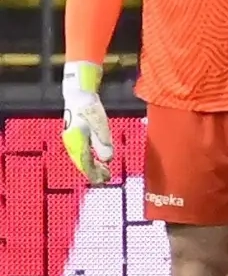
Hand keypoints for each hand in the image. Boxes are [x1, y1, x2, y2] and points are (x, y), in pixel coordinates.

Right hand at [61, 61, 113, 184]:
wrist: (78, 96)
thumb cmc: (90, 109)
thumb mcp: (100, 126)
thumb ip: (103, 143)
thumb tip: (108, 160)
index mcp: (78, 144)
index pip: (86, 164)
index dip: (95, 173)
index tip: (104, 180)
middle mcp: (72, 144)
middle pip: (83, 162)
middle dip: (94, 171)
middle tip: (107, 177)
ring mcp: (71, 140)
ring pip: (81, 158)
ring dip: (92, 166)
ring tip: (102, 170)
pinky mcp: (74, 135)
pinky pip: (80, 152)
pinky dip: (88, 158)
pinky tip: (94, 158)